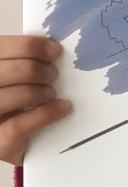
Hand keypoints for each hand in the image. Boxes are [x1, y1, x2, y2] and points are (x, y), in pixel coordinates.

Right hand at [0, 35, 70, 165]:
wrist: (1, 140)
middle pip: (11, 71)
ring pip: (13, 96)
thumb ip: (20, 61)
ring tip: (51, 93)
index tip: (54, 50)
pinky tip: (62, 107)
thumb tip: (50, 49)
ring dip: (40, 92)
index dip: (30, 46)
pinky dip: (45, 114)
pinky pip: (19, 125)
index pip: (2, 47)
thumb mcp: (9, 78)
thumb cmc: (7, 104)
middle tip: (52, 74)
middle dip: (37, 70)